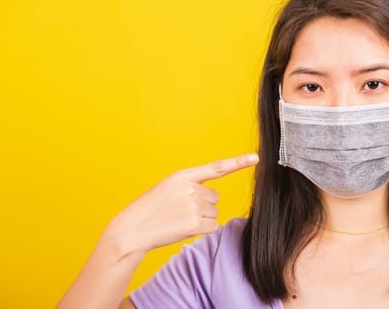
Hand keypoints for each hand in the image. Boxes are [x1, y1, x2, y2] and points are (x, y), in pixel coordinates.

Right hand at [105, 153, 258, 257]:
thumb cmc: (150, 210)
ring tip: (177, 219)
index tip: (255, 158)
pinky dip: (201, 230)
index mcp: (183, 176)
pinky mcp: (195, 224)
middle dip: (202, 206)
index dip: (238, 162)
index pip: (216, 167)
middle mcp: (190, 188)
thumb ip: (190, 187)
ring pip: (214, 213)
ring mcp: (193, 206)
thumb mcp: (167, 188)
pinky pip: (212, 227)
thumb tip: (214, 199)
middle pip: (215, 198)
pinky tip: (182, 228)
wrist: (132, 229)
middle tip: (179, 211)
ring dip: (201, 219)